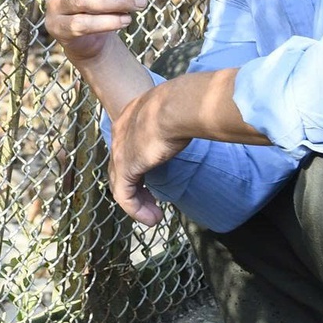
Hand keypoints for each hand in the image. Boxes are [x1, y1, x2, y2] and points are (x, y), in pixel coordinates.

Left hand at [107, 81, 192, 225]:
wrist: (179, 105)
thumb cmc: (188, 102)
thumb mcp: (179, 110)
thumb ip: (181, 120)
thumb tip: (202, 121)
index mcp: (131, 116)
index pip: (127, 146)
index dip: (140, 165)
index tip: (154, 178)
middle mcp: (120, 132)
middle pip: (121, 167)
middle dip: (137, 188)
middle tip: (153, 203)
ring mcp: (120, 150)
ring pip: (121, 185)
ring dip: (138, 204)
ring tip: (154, 217)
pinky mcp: (126, 167)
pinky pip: (125, 196)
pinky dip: (136, 210)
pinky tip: (152, 220)